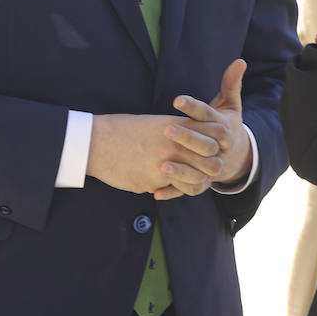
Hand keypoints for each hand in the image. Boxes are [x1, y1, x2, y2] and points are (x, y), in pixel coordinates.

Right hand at [86, 113, 225, 197]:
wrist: (97, 142)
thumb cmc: (122, 129)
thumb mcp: (154, 123)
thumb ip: (175, 132)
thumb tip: (188, 145)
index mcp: (179, 126)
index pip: (216, 134)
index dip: (219, 144)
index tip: (213, 149)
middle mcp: (177, 144)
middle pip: (214, 162)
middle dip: (213, 168)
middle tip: (204, 170)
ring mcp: (168, 164)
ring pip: (199, 181)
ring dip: (196, 183)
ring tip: (189, 182)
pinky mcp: (156, 181)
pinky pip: (176, 191)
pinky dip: (174, 192)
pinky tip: (164, 191)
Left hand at [156, 60, 252, 199]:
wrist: (238, 157)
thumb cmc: (227, 125)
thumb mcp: (230, 105)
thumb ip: (231, 83)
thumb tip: (240, 61)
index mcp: (223, 126)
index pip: (208, 116)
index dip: (194, 108)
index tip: (176, 99)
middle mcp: (220, 148)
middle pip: (206, 143)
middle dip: (187, 137)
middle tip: (166, 129)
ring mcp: (213, 167)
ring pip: (200, 169)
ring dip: (182, 168)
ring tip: (162, 163)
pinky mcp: (203, 182)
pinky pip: (189, 189)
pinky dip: (173, 191)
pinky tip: (156, 190)